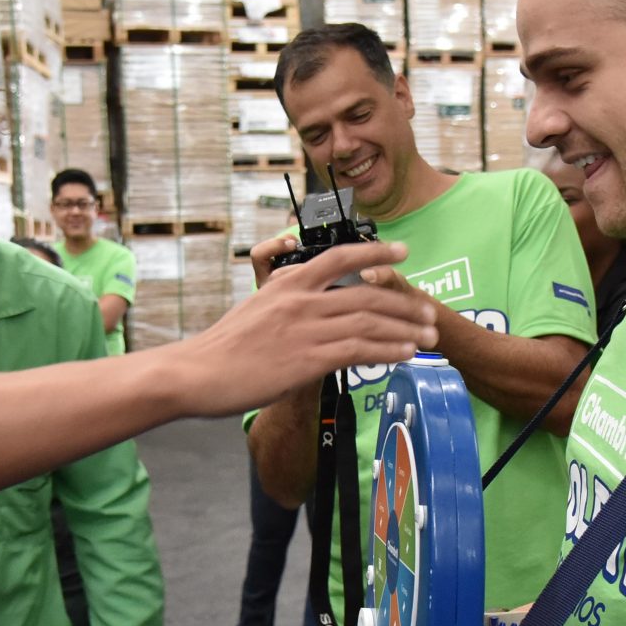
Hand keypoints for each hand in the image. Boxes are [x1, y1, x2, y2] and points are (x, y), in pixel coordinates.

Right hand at [177, 242, 435, 416]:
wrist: (197, 373)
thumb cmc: (223, 348)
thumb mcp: (256, 310)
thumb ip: (287, 305)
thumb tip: (311, 309)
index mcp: (288, 283)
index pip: (340, 257)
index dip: (376, 252)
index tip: (402, 253)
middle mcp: (301, 300)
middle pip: (367, 293)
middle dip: (404, 303)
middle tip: (428, 312)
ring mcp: (306, 329)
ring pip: (370, 322)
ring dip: (405, 329)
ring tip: (428, 338)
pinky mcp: (308, 359)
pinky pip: (359, 350)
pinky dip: (388, 350)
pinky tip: (405, 354)